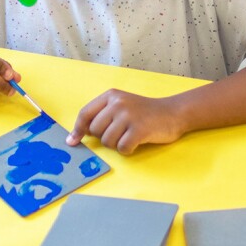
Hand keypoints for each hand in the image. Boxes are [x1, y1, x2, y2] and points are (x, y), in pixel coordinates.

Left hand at [67, 89, 185, 154]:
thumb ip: (100, 116)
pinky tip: (137, 141)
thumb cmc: (144, 113)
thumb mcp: (121, 106)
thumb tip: (76, 136)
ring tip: (130, 135)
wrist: (173, 113)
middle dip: (105, 138)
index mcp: (111, 95)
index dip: (77, 130)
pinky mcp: (139, 129)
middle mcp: (118, 103)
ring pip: (108, 142)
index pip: (85, 114)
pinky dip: (128, 149)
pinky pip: (122, 148)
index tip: (72, 141)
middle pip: (96, 131)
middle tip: (121, 132)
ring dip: (118, 144)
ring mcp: (129, 115)